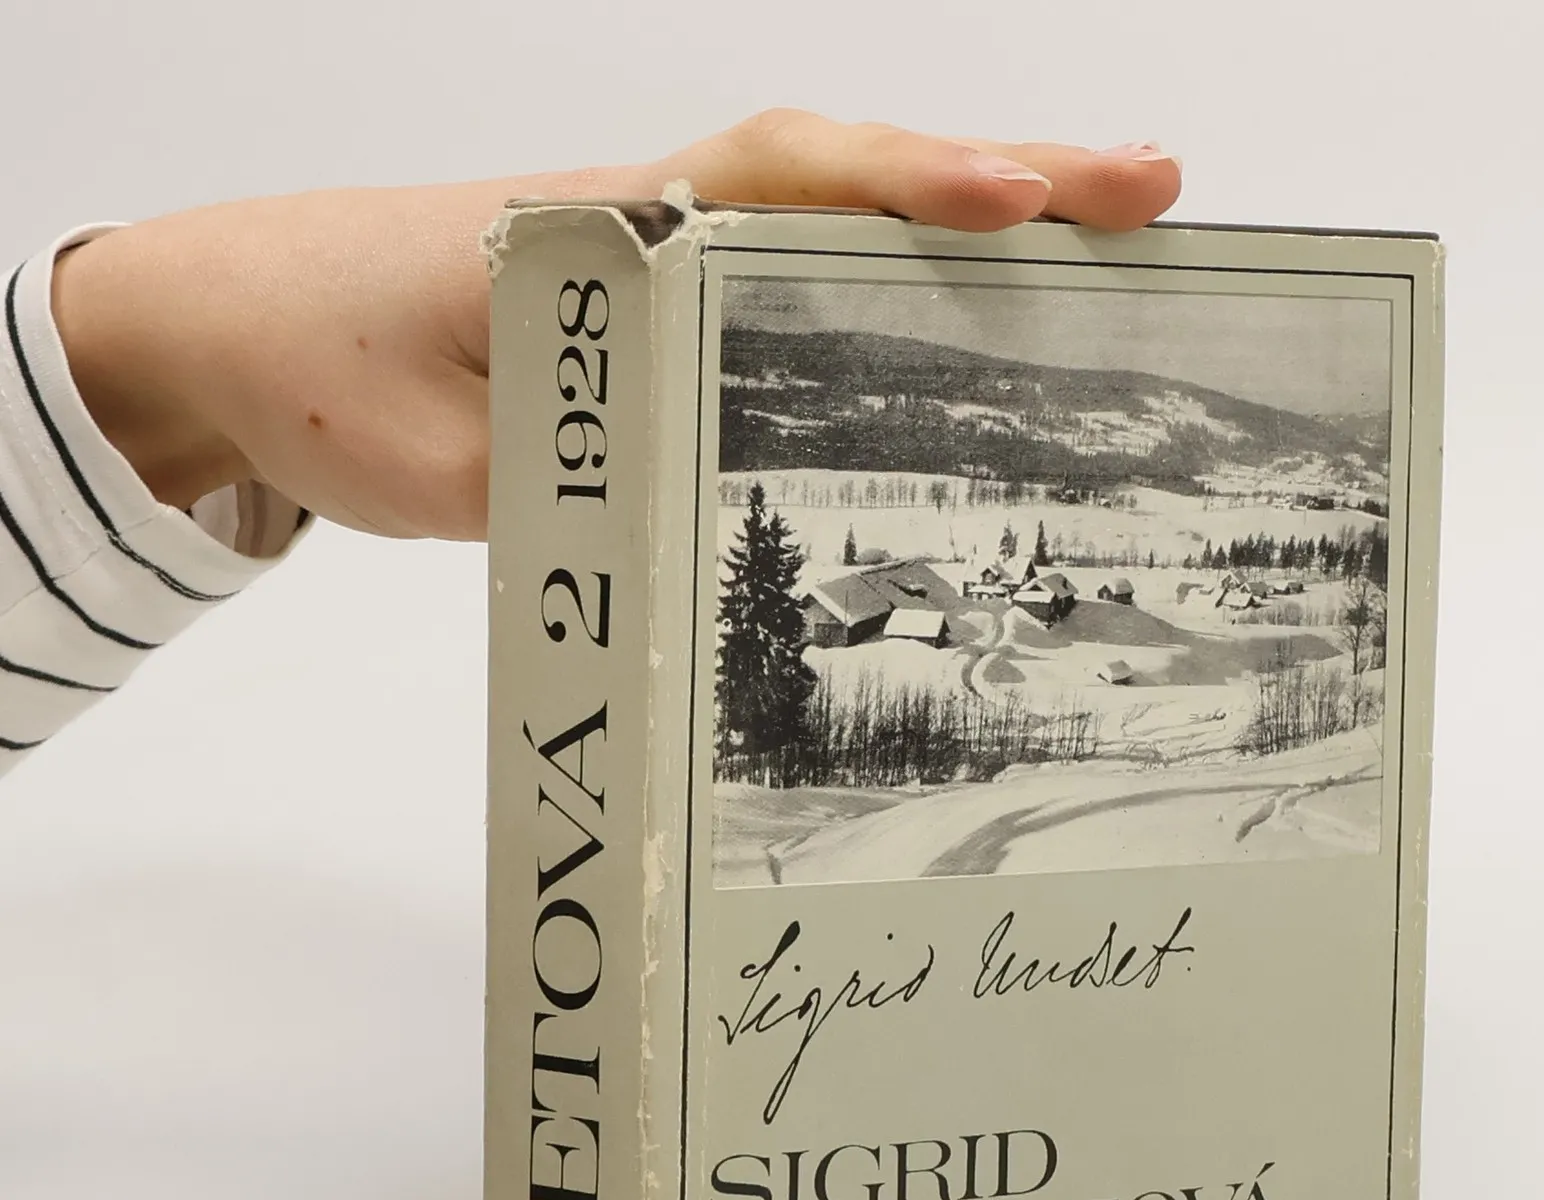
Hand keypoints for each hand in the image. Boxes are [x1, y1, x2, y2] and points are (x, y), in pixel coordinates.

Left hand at [49, 112, 1182, 541]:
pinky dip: (894, 294)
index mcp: (607, 231)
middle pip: (851, 183)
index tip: (1018, 206)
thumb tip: (689, 522)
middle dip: (1008, 187)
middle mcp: (658, 226)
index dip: (904, 192)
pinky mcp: (661, 316)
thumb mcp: (438, 457)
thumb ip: (567, 484)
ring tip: (1114, 249)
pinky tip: (967, 335)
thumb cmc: (323, 367)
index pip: (777, 183)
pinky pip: (795, 290)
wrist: (235, 332)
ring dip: (974, 236)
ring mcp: (667, 264)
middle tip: (1156, 195)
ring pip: (838, 230)